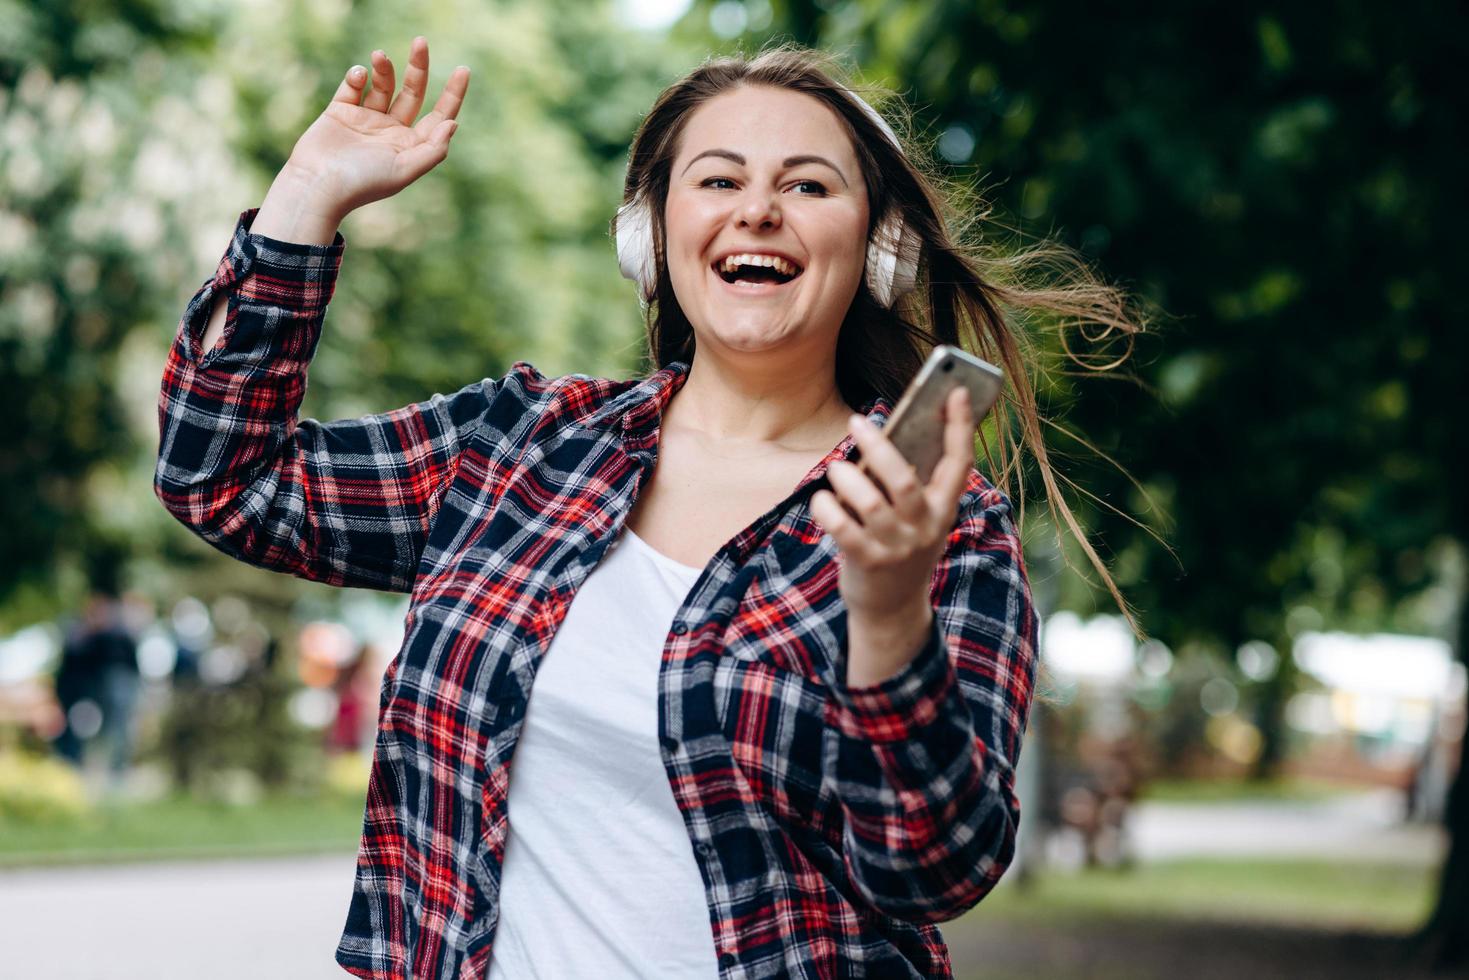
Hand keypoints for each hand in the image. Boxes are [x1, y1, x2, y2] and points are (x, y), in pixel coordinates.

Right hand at [282, 36, 469, 220]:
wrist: (318, 184)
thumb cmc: (363, 182)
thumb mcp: (404, 170)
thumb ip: (432, 149)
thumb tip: (453, 123)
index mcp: (410, 145)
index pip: (439, 116)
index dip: (453, 94)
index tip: (463, 69)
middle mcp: (391, 130)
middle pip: (412, 92)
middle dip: (418, 68)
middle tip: (421, 42)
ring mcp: (366, 119)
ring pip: (382, 85)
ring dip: (384, 69)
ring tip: (379, 56)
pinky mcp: (341, 111)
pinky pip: (353, 86)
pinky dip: (356, 77)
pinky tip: (358, 76)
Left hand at [811, 386, 976, 625]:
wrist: (892, 610)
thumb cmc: (900, 548)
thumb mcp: (916, 519)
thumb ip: (908, 485)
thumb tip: (880, 439)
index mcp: (944, 510)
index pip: (959, 463)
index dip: (960, 426)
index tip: (956, 390)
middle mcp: (926, 527)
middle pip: (904, 479)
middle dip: (878, 446)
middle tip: (855, 422)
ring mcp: (898, 547)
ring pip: (870, 501)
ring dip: (846, 477)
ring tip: (837, 468)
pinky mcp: (869, 562)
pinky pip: (842, 527)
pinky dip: (826, 508)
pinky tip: (821, 501)